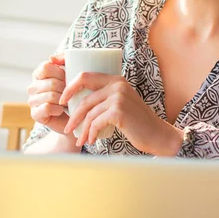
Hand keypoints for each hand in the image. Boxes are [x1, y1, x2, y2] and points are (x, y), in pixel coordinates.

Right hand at [28, 53, 70, 134]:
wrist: (75, 117)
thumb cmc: (74, 93)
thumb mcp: (72, 73)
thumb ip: (64, 60)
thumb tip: (52, 58)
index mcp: (39, 74)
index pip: (46, 67)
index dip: (60, 73)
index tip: (67, 79)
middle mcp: (33, 87)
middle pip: (50, 82)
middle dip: (65, 89)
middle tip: (70, 94)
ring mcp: (32, 101)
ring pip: (50, 95)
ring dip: (63, 100)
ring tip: (67, 102)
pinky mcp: (35, 114)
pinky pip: (47, 107)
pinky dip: (58, 109)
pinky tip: (61, 110)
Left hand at [59, 72, 183, 155]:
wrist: (157, 134)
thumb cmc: (137, 122)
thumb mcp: (122, 103)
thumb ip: (106, 98)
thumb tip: (80, 102)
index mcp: (116, 79)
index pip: (85, 76)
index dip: (69, 87)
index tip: (62, 100)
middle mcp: (117, 85)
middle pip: (84, 98)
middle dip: (73, 115)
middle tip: (68, 127)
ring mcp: (118, 97)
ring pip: (89, 113)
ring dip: (82, 129)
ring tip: (80, 140)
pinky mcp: (118, 112)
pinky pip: (96, 123)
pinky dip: (91, 134)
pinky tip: (92, 141)